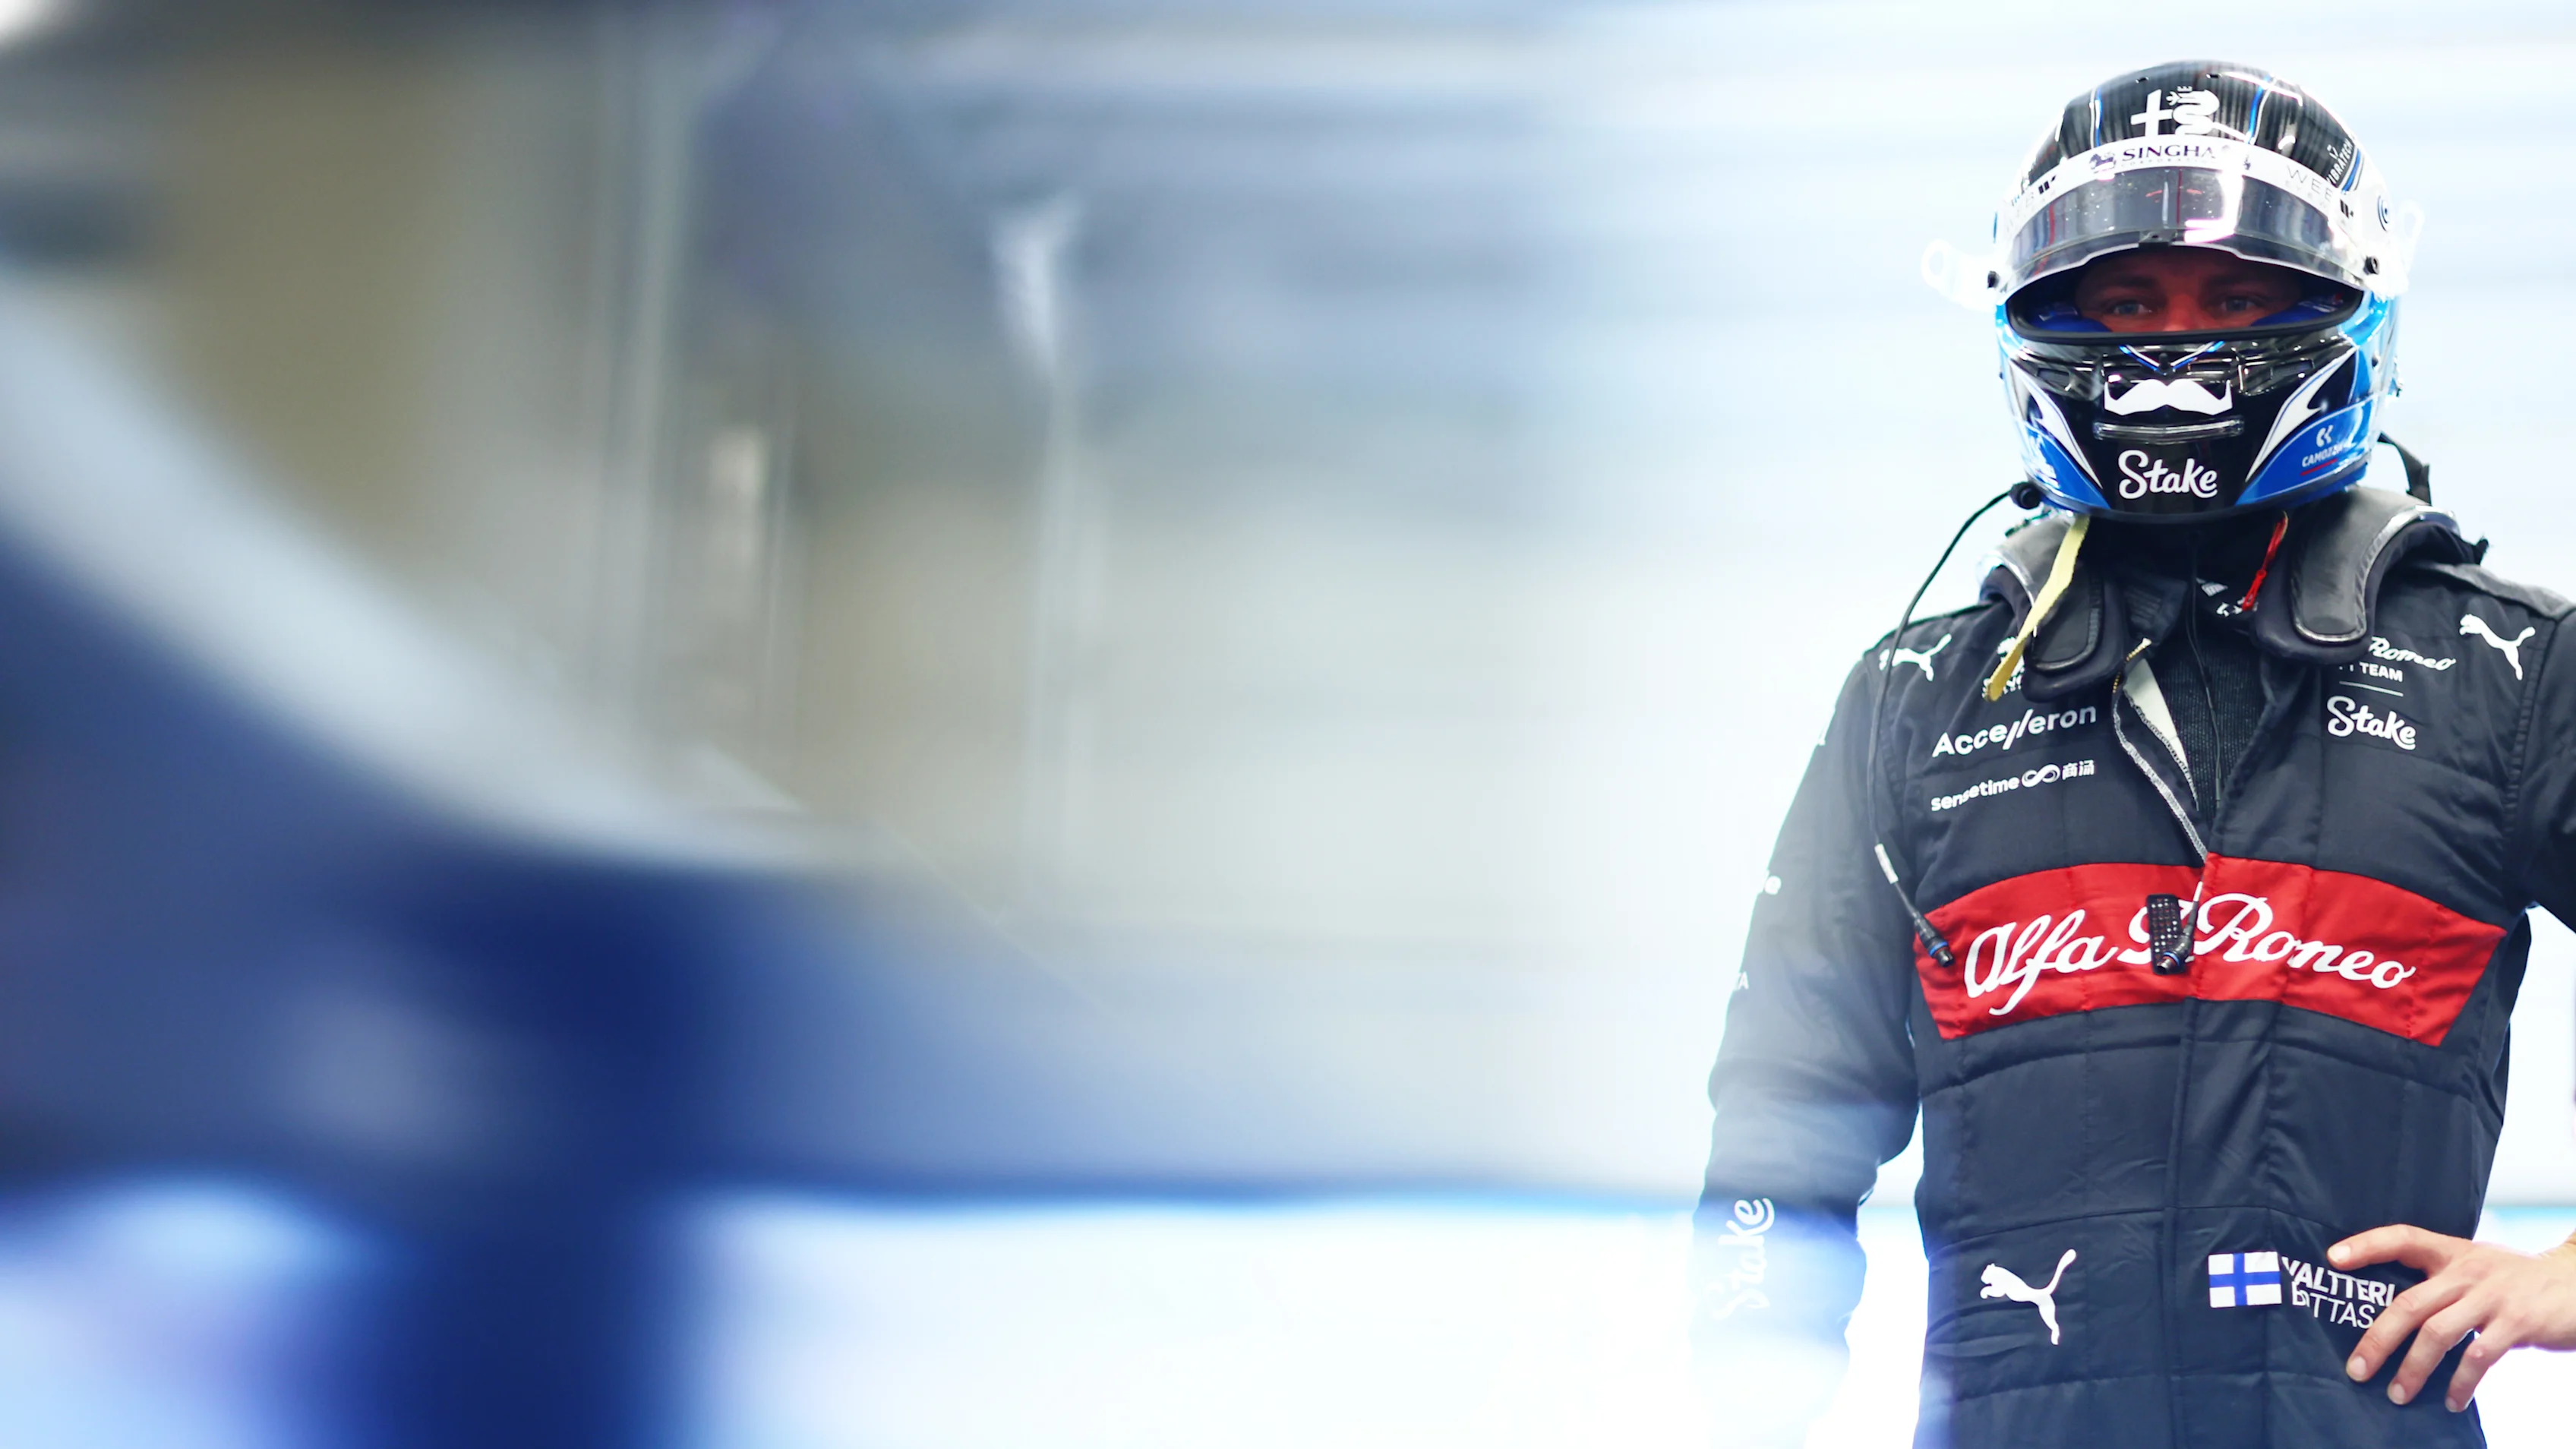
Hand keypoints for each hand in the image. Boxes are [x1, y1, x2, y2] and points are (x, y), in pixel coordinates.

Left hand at [2331, 1224, 2575, 1410]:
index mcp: (2452, 1252)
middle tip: (2357, 1369)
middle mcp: (2467, 1271)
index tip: (2332, 1258)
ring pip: (2438, 1335)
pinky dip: (2461, 1383)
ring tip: (2397, 1394)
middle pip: (2409, 1304)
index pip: (2402, 1238)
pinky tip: (2452, 1401)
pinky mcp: (2516, 1323)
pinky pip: (2479, 1357)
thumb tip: (2396, 1314)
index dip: (2366, 1245)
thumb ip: (2442, 1281)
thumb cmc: (2517, 1280)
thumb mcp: (2478, 1267)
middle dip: (2378, 1340)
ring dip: (2413, 1369)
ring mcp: (2492, 1297)